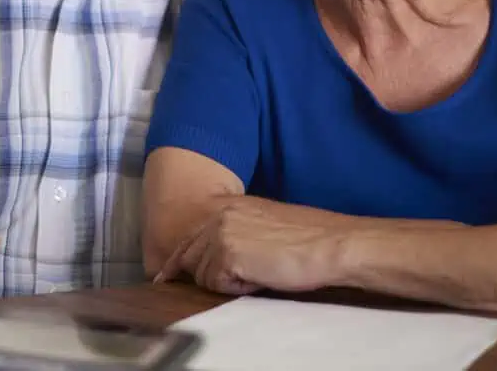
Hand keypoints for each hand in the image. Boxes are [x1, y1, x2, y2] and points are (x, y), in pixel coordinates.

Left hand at [154, 197, 343, 296]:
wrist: (331, 244)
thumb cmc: (310, 240)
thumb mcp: (265, 225)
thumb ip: (237, 234)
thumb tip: (219, 257)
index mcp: (229, 207)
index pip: (190, 237)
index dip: (178, 261)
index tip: (165, 276)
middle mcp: (219, 217)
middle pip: (190, 257)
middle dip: (204, 275)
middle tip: (236, 279)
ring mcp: (220, 235)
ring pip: (204, 274)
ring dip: (229, 281)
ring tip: (262, 272)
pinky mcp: (227, 255)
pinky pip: (218, 284)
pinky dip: (238, 288)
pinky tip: (262, 277)